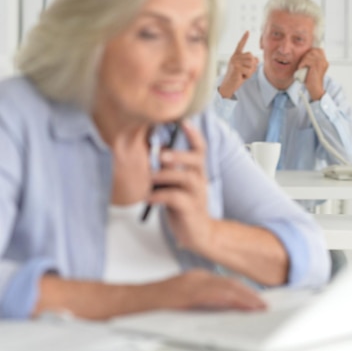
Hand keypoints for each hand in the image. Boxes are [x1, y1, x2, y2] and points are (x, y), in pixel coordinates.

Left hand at [149, 121, 212, 253]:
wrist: (199, 233)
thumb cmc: (184, 206)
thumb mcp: (177, 184)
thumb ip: (168, 170)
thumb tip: (149, 151)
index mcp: (196, 171)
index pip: (200, 148)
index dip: (193, 134)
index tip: (183, 121)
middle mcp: (199, 179)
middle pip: (196, 160)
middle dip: (179, 154)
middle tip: (163, 154)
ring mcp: (196, 194)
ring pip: (185, 178)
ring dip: (166, 175)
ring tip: (151, 177)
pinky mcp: (189, 209)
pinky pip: (176, 199)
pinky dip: (160, 196)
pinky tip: (149, 197)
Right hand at [158, 269, 265, 310]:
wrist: (128, 302)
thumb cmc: (151, 306)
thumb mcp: (181, 301)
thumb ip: (200, 302)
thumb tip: (221, 310)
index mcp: (196, 279)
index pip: (225, 283)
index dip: (243, 291)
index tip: (256, 299)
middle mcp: (195, 278)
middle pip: (229, 283)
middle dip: (248, 294)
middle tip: (262, 304)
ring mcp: (190, 283)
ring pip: (224, 287)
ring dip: (244, 296)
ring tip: (257, 306)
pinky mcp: (185, 293)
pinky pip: (212, 294)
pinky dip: (229, 299)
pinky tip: (239, 305)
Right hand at [219, 31, 258, 98]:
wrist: (228, 85)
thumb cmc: (237, 77)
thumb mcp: (245, 69)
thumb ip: (251, 63)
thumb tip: (257, 59)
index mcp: (236, 55)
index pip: (240, 45)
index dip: (244, 38)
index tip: (248, 31)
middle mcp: (235, 57)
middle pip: (251, 57)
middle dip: (252, 66)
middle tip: (245, 72)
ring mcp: (235, 61)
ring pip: (251, 64)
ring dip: (250, 72)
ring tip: (242, 75)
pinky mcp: (236, 67)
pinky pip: (249, 71)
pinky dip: (247, 76)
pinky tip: (241, 77)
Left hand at [297, 47, 327, 100]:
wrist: (315, 88)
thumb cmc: (312, 79)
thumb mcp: (313, 68)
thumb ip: (312, 60)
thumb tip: (306, 53)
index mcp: (324, 61)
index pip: (318, 49)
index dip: (311, 51)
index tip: (306, 57)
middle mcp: (324, 61)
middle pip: (313, 50)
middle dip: (306, 55)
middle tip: (303, 63)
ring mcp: (321, 63)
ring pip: (309, 55)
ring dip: (303, 60)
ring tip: (302, 66)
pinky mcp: (316, 66)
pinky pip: (307, 60)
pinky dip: (302, 64)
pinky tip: (301, 68)